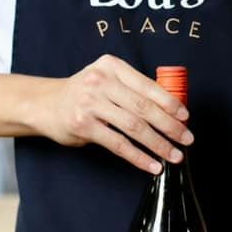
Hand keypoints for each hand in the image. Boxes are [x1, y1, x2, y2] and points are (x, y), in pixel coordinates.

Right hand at [33, 54, 192, 173]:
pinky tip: (152, 165)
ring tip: (173, 155)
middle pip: (144, 107)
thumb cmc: (83, 94)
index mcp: (112, 66)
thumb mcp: (105, 79)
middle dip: (170, 126)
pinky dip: (138, 157)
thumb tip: (171, 109)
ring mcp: (90, 104)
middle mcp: (100, 82)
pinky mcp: (83, 125)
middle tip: (186, 139)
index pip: (148, 86)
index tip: (186, 117)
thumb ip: (131, 88)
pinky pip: (118, 144)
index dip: (170, 103)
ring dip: (158, 144)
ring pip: (134, 127)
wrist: (45, 104)